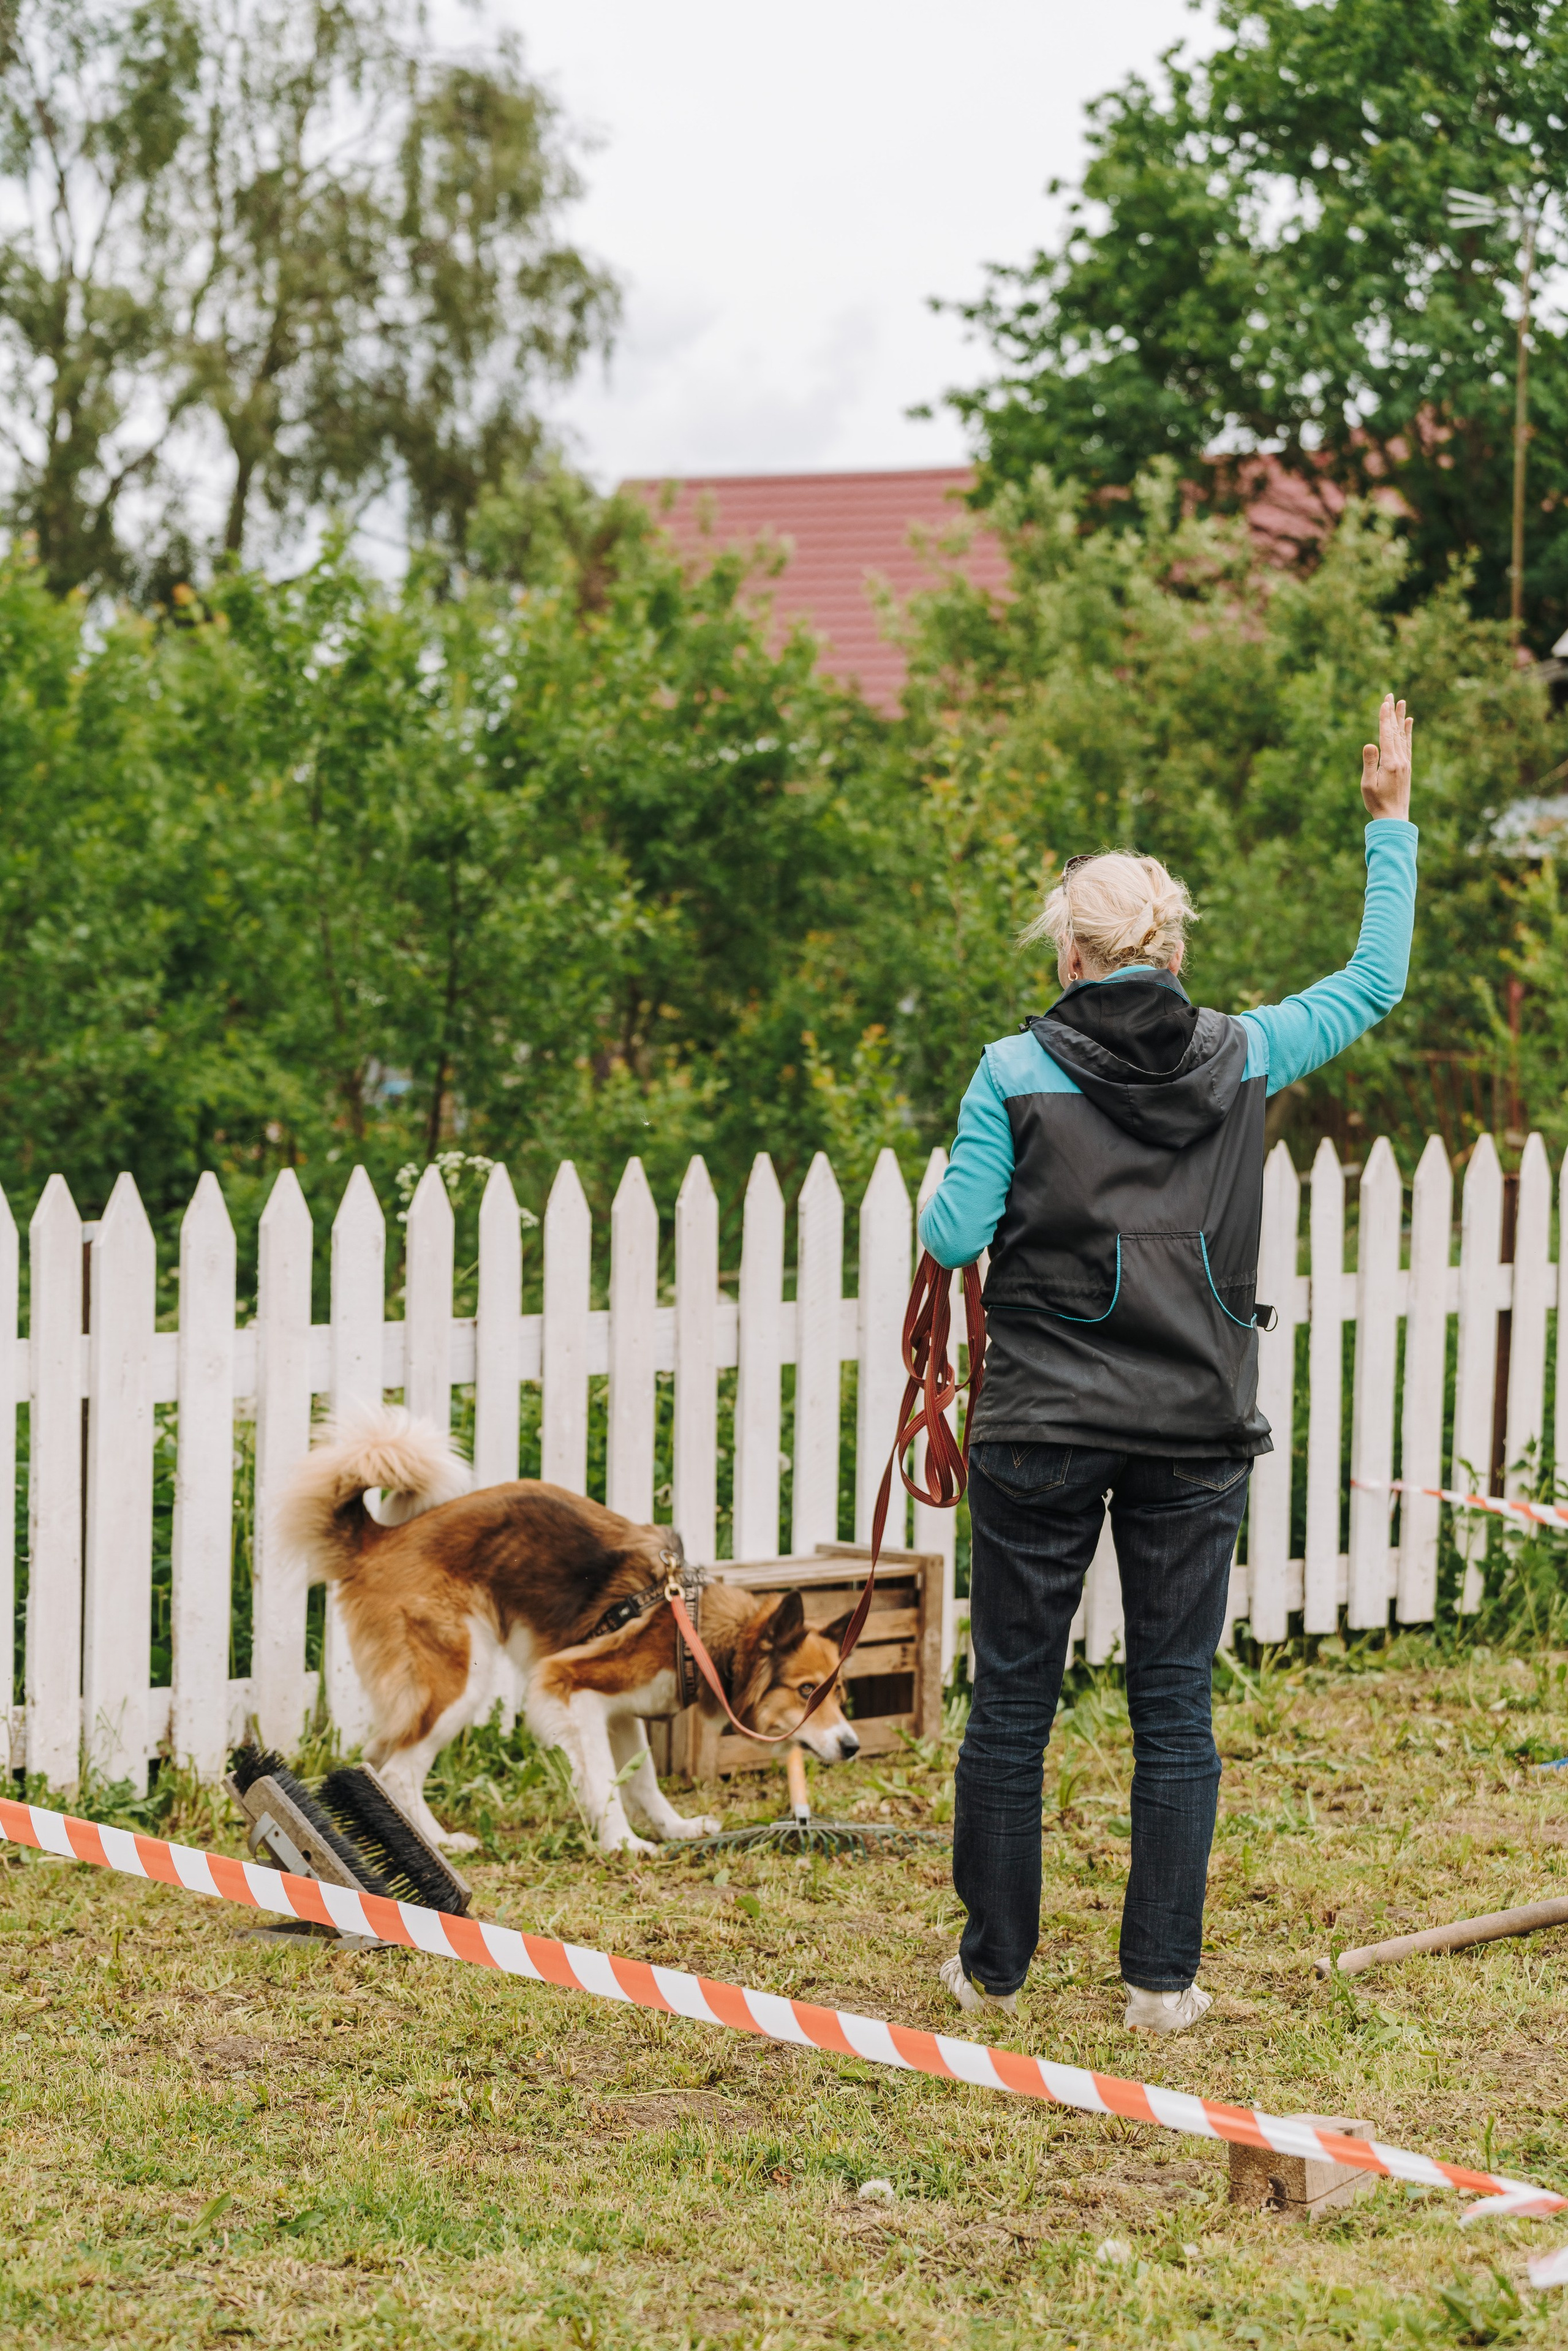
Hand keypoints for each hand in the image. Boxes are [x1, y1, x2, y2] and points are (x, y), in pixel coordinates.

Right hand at [1361, 694, 1412, 820]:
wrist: (1394, 817)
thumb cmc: (1377, 803)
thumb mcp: (1367, 784)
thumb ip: (1369, 763)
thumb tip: (1370, 744)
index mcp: (1390, 762)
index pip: (1386, 735)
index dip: (1385, 718)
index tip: (1384, 702)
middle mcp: (1401, 759)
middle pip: (1396, 731)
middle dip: (1393, 713)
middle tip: (1392, 695)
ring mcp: (1405, 763)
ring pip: (1403, 735)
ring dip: (1401, 718)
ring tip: (1402, 703)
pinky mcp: (1407, 767)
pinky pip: (1407, 744)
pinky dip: (1407, 732)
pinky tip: (1408, 723)